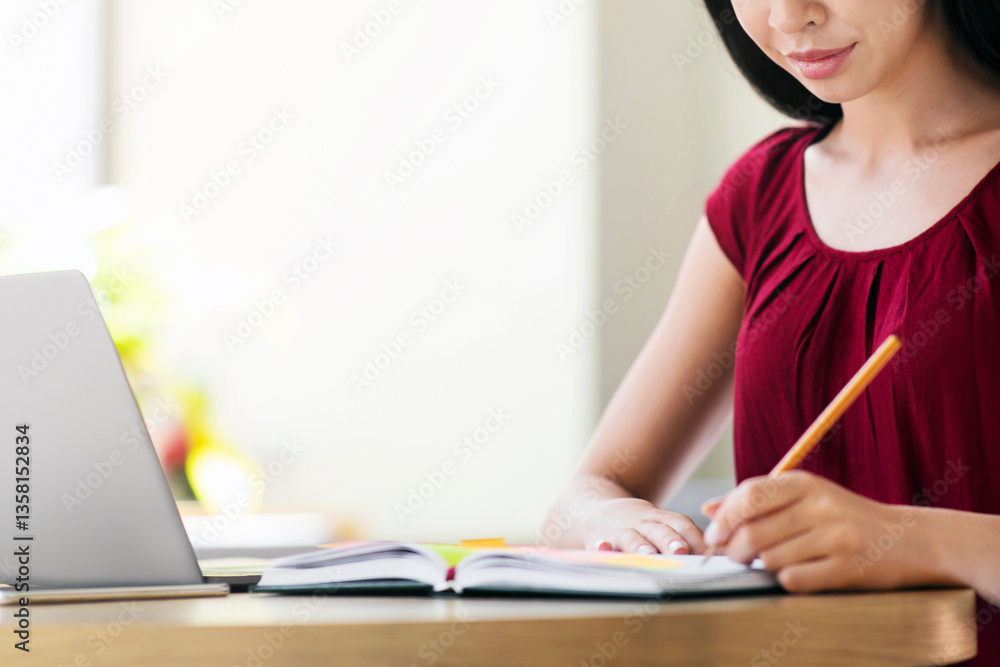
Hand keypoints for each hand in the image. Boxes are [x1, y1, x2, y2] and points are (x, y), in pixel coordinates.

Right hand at [585, 497, 705, 554]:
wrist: (603, 511)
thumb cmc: (647, 528)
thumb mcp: (666, 526)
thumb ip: (691, 541)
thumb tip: (726, 556)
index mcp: (665, 521)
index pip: (683, 526)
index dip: (696, 538)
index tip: (709, 554)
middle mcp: (646, 525)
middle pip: (660, 531)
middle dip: (670, 541)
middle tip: (680, 552)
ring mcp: (623, 531)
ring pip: (633, 537)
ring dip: (641, 546)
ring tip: (648, 555)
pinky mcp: (602, 539)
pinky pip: (601, 543)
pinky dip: (602, 547)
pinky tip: (602, 549)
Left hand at [703, 471, 946, 591]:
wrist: (909, 540)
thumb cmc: (844, 517)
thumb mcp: (805, 497)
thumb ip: (757, 500)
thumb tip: (708, 508)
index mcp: (805, 483)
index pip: (750, 495)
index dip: (724, 518)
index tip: (713, 536)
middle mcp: (821, 506)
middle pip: (755, 531)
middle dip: (735, 550)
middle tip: (736, 556)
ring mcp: (836, 537)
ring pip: (772, 559)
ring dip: (764, 566)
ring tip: (776, 561)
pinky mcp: (848, 568)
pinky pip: (795, 580)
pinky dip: (787, 580)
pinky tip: (798, 572)